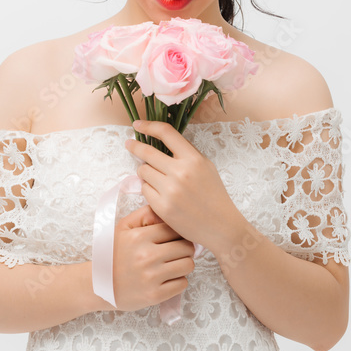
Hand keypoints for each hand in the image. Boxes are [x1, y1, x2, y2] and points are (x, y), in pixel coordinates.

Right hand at [112, 204, 194, 312]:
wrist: (99, 285)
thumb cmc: (114, 254)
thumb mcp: (124, 228)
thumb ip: (146, 214)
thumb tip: (168, 211)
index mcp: (139, 237)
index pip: (175, 229)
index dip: (178, 233)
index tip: (173, 239)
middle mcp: (146, 256)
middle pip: (186, 247)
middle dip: (184, 249)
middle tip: (175, 253)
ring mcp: (151, 277)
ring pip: (188, 265)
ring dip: (183, 265)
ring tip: (171, 265)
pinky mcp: (155, 295)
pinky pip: (182, 284)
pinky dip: (178, 281)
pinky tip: (167, 279)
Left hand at [125, 119, 235, 251]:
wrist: (220, 226)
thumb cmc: (213, 195)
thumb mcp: (205, 167)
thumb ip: (185, 154)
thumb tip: (160, 141)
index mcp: (193, 159)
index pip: (166, 133)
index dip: (148, 125)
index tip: (137, 124)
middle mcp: (180, 173)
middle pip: (147, 152)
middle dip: (136, 147)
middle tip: (129, 144)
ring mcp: (170, 191)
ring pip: (143, 171)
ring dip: (145, 171)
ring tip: (156, 178)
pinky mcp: (161, 207)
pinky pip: (144, 189)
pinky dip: (149, 189)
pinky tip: (160, 193)